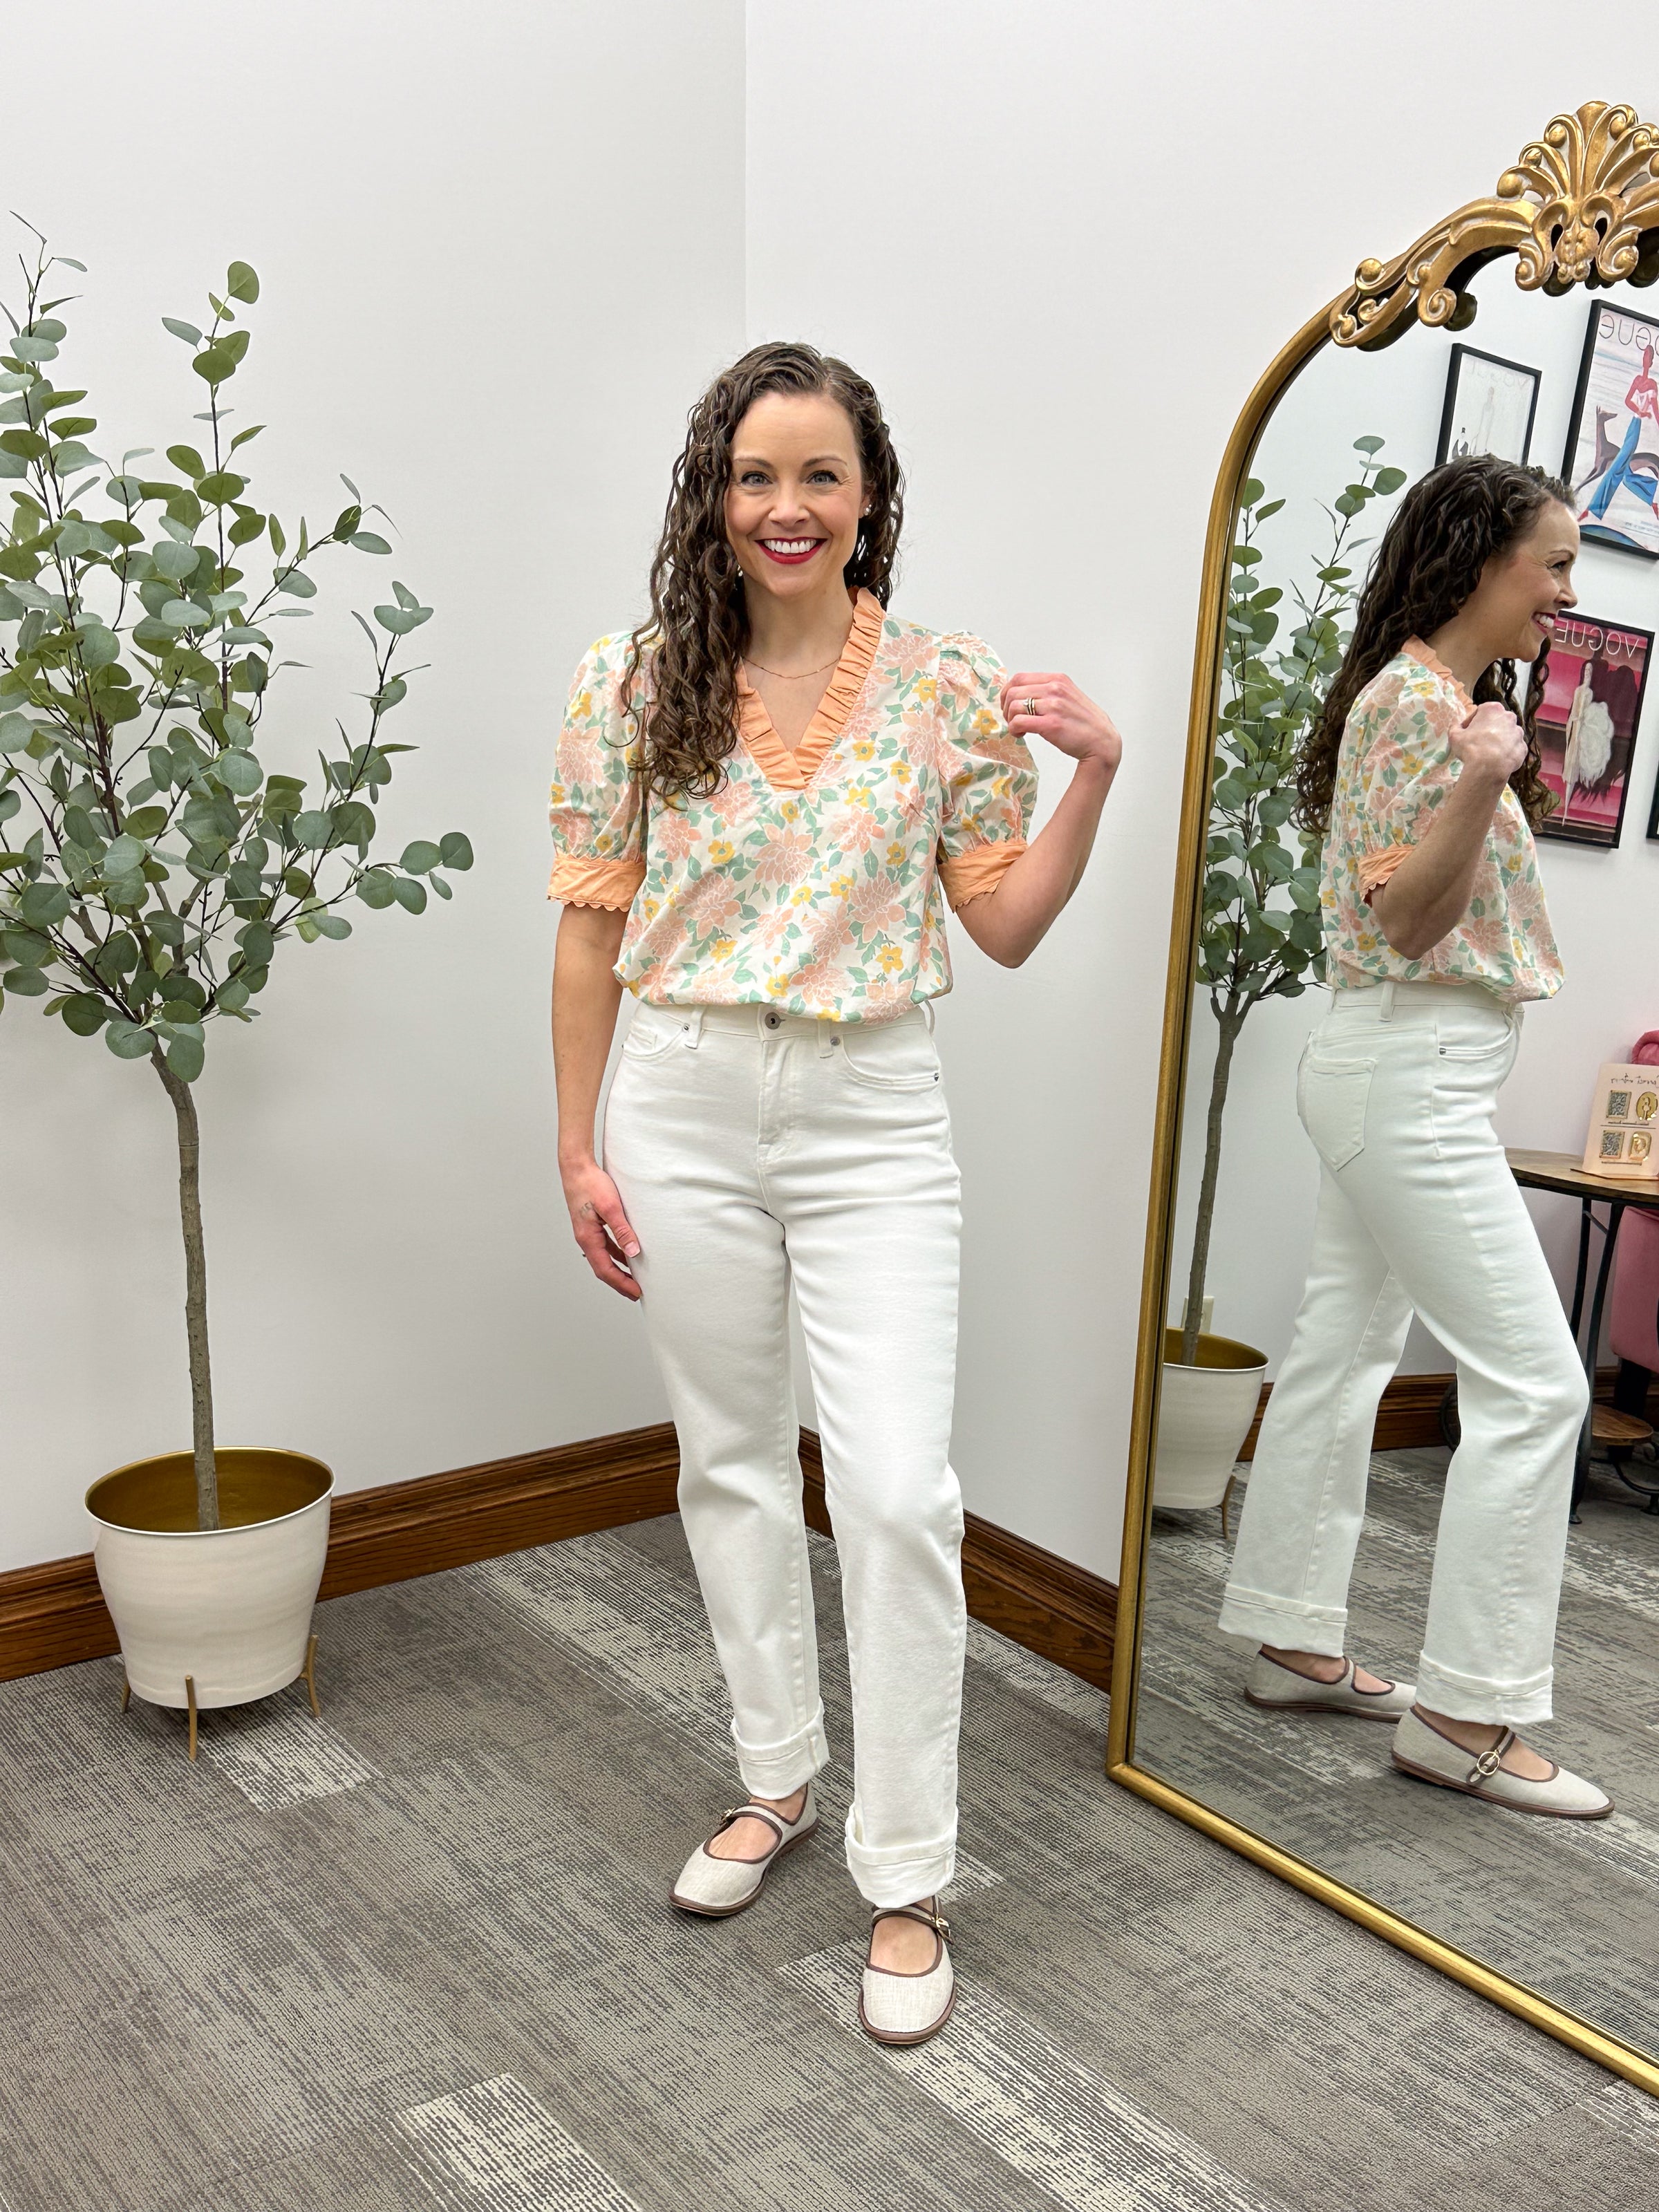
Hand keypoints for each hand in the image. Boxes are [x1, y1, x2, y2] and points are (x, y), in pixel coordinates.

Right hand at [561, 1155, 642, 1299]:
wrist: (577, 1168)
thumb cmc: (591, 1184)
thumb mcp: (611, 1207)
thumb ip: (622, 1231)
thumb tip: (633, 1253)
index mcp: (588, 1238)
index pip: (605, 1269)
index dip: (621, 1283)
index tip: (635, 1292)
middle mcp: (585, 1239)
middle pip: (603, 1268)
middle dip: (619, 1282)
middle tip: (636, 1292)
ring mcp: (587, 1233)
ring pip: (603, 1259)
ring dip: (618, 1270)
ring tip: (634, 1279)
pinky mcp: (591, 1226)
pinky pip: (604, 1247)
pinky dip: (616, 1255)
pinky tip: (627, 1255)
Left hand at [1001, 671, 1120, 775]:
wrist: (1101, 742)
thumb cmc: (1084, 723)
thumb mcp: (1068, 696)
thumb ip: (1048, 691)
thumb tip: (1022, 694)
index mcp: (1057, 680)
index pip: (1020, 678)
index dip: (1008, 692)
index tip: (1009, 705)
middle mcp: (1055, 689)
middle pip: (1013, 691)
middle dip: (1006, 707)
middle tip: (1011, 719)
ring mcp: (1053, 706)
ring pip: (1013, 706)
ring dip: (1010, 719)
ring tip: (1018, 729)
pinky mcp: (1050, 724)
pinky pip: (1018, 722)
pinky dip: (1014, 729)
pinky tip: (1021, 734)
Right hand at [1450, 700, 1525, 784]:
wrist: (1488, 768)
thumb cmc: (1471, 747)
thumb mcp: (1454, 736)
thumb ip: (1456, 728)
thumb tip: (1457, 727)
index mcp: (1493, 709)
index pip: (1481, 711)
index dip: (1472, 721)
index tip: (1467, 731)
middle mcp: (1509, 717)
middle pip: (1497, 721)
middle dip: (1489, 729)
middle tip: (1479, 741)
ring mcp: (1518, 733)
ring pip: (1508, 734)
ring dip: (1499, 740)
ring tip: (1489, 752)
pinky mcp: (1523, 748)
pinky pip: (1513, 748)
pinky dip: (1507, 752)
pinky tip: (1497, 759)